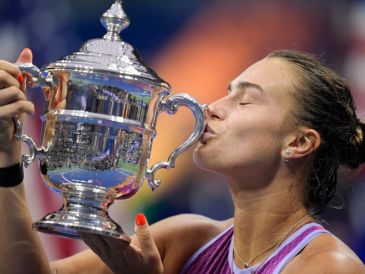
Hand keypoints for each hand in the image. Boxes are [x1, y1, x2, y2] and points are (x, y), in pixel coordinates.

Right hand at [0, 48, 34, 165]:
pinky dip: (28, 107)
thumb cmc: (9, 113)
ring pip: (14, 90)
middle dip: (17, 83)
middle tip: (20, 92)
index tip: (19, 77)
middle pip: (2, 76)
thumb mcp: (13, 89)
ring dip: (23, 98)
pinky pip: (19, 104)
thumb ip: (18, 71)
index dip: (12, 68)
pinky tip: (28, 111)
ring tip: (22, 105)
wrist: (5, 139)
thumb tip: (27, 51)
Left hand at [81, 213, 163, 273]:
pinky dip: (88, 236)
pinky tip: (84, 230)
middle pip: (94, 236)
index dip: (99, 221)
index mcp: (121, 250)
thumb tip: (139, 216)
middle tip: (82, 207)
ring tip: (78, 215)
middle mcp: (111, 254)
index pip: (106, 233)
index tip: (94, 208)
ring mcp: (107, 257)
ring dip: (85, 229)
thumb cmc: (149, 270)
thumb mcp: (152, 253)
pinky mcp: (107, 259)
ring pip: (91, 241)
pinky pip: (93, 246)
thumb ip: (145, 234)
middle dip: (88, 222)